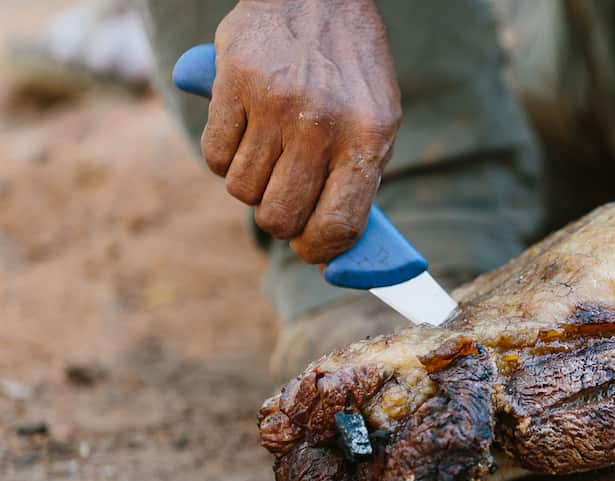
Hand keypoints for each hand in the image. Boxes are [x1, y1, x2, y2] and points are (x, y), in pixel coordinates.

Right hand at [204, 0, 401, 262]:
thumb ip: (357, 180)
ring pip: (242, 191)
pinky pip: (214, 156)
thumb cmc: (350, 72)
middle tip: (286, 205)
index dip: (319, 250)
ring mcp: (274, 103)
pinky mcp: (232, 83)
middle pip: (280, 217)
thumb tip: (333, 250)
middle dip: (281, 222)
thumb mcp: (376, 120)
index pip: (337, 225)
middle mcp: (322, 123)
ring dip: (251, 186)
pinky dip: (224, 158)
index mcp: (368, 137)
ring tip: (270, 157)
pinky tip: (244, 134)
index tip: (312, 249)